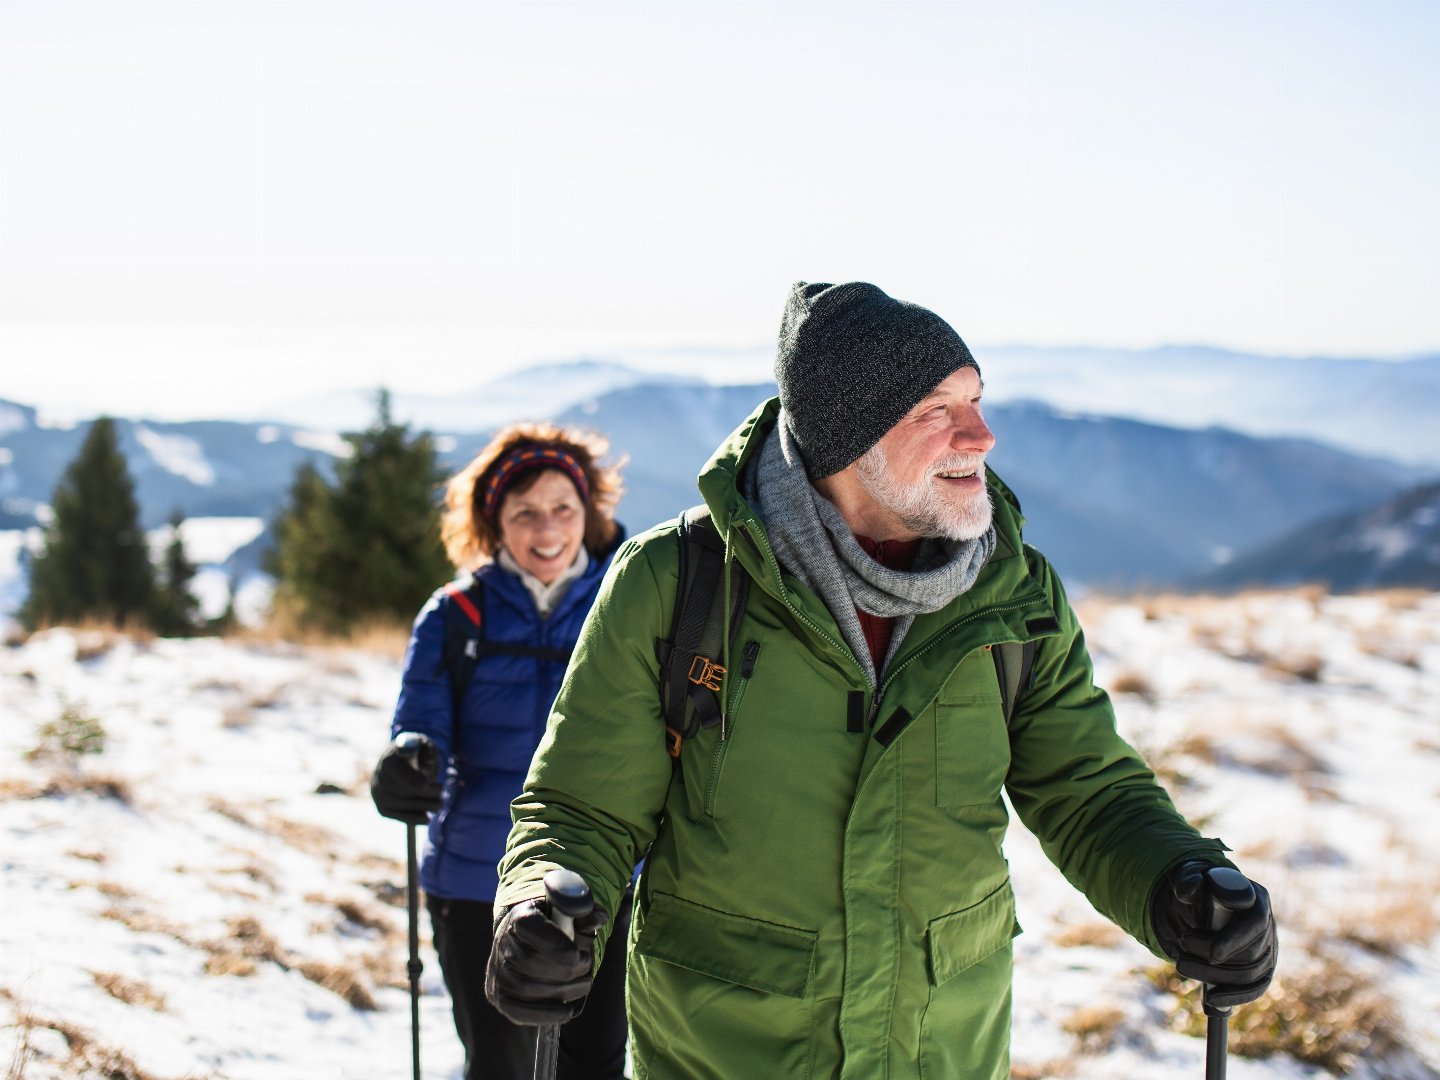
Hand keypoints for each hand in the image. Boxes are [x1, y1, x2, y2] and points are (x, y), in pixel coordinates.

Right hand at [370, 733, 441, 823]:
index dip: (415, 780)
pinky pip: (396, 816)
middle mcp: (378, 776)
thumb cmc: (417, 752)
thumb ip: (425, 747)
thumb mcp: (423, 744)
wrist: (404, 762)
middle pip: (402, 791)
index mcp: (388, 759)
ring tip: (439, 805)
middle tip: (442, 795)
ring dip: (423, 807)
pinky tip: (426, 819)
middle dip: (425, 794)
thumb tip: (425, 755)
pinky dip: (412, 819)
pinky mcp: (381, 806)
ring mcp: (377, 792)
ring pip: (400, 805)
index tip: (434, 786)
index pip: (398, 772)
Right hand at [485, 895, 608, 1024]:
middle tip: (587, 968)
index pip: (530, 927)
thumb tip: (601, 918)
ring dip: (561, 992)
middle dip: (565, 970)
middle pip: (530, 963)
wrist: (526, 938)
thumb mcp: (568, 910)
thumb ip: (583, 910)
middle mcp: (503, 943)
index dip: (555, 944)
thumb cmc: (553, 923)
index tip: (579, 955)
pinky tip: (566, 1011)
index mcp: (520, 916)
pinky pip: (518, 1011)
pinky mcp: (499, 995)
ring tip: (583, 985)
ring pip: (526, 989)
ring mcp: (498, 972)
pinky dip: (545, 1015)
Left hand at [1151, 860, 1277, 1007]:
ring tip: (1182, 965)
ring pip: (1249, 974)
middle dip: (1213, 959)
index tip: (1212, 954)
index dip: (1234, 940)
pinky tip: (1212, 1001)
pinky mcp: (1262, 968)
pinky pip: (1255, 988)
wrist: (1203, 903)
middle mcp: (1268, 924)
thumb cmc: (1199, 888)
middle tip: (1182, 949)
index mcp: (1256, 898)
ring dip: (1214, 976)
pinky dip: (1235, 997)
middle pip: (1251, 954)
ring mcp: (1268, 948)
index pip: (1255, 923)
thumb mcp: (1190, 877)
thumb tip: (1189, 890)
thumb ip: (1188, 880)